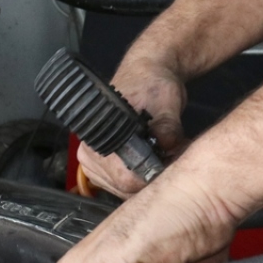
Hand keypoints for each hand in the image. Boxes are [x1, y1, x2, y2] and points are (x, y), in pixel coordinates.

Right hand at [78, 55, 187, 198]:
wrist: (145, 74)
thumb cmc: (151, 85)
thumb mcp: (165, 102)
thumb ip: (167, 127)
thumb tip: (167, 147)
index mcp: (99, 135)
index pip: (124, 177)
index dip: (151, 176)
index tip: (170, 165)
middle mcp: (91, 152)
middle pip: (123, 187)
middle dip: (151, 177)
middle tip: (172, 157)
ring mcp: (93, 162)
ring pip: (123, 189)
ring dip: (146, 178)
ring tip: (163, 155)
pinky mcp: (101, 167)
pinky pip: (121, 185)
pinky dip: (139, 177)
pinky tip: (152, 160)